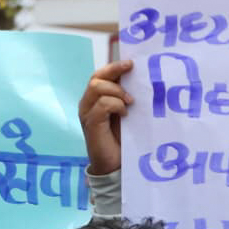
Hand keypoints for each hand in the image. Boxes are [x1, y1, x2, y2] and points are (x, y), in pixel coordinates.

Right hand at [77, 59, 134, 175]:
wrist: (115, 165)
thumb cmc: (122, 139)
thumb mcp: (126, 113)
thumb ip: (127, 98)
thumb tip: (141, 79)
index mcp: (96, 99)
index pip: (100, 75)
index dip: (113, 67)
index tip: (131, 63)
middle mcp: (88, 103)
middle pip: (96, 78)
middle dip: (114, 72)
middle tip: (132, 74)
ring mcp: (87, 113)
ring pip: (96, 87)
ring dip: (117, 91)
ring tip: (130, 102)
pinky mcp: (91, 124)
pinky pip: (101, 105)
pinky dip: (115, 105)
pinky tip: (125, 115)